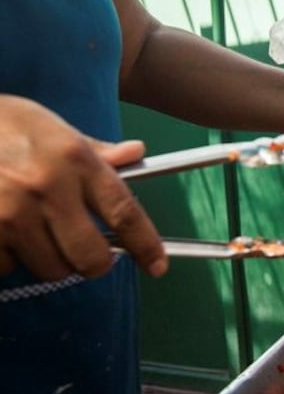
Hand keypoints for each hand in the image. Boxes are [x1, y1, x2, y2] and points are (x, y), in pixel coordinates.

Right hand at [0, 96, 166, 280]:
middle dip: (94, 264)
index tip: (157, 266)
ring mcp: (10, 213)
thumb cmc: (1, 125)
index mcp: (74, 159)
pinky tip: (3, 234)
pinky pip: (7, 268)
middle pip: (90, 256)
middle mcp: (46, 187)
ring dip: (49, 260)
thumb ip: (94, 150)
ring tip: (35, 233)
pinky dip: (9, 260)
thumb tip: (135, 154)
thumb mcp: (51, 127)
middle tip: (88, 255)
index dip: (146, 245)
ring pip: (50, 268)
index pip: (124, 212)